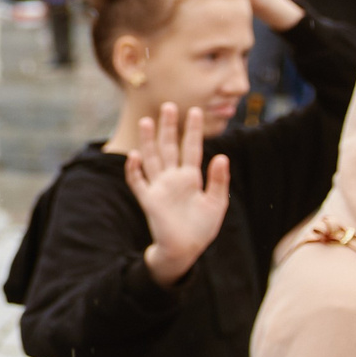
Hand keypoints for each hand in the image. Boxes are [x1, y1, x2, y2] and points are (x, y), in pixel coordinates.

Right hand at [126, 103, 230, 286]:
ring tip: (146, 122)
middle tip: (167, 106)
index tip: (194, 111)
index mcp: (191, 177)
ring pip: (152, 158)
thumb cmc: (202, 228)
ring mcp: (159, 187)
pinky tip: (134, 156)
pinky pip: (138, 182)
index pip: (192, 148)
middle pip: (169, 147)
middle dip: (168, 127)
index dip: (192, 131)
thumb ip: (218, 180)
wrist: (185, 249)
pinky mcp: (149, 200)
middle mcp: (173, 178)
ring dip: (148, 141)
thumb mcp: (216, 203)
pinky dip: (134, 170)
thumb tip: (221, 156)